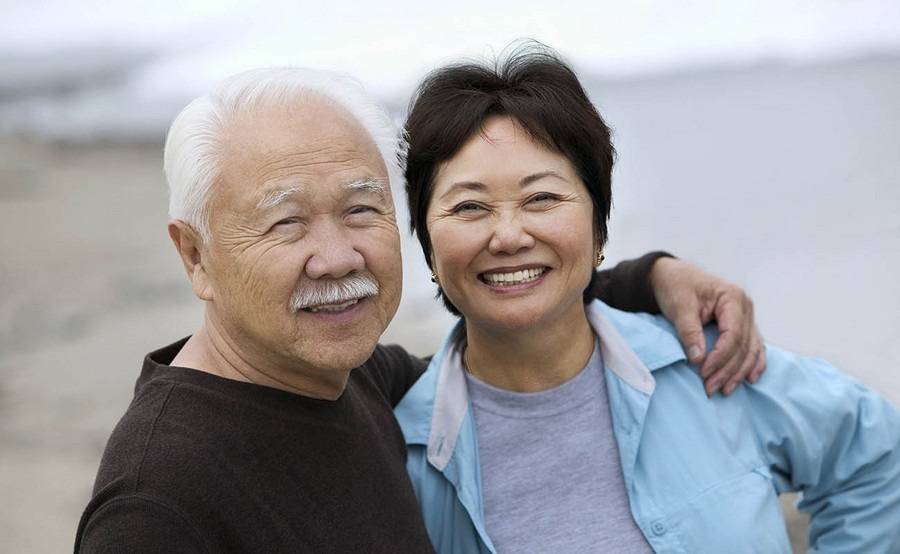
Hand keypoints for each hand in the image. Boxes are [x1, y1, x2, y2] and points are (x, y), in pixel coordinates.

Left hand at [649, 257, 765, 395]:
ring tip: (725, 390)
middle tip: (710, 388)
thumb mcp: (679, 307)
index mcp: (732, 298)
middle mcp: (745, 307)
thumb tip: (698, 359)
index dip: (720, 357)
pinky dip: (752, 363)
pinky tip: (749, 379)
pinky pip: (753, 346)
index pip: (733, 335)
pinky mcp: (742, 324)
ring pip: (751, 350)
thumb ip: (689, 332)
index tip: (703, 373)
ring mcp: (747, 316)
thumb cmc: (677, 287)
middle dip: (727, 370)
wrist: (674, 276)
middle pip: (743, 346)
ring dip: (739, 372)